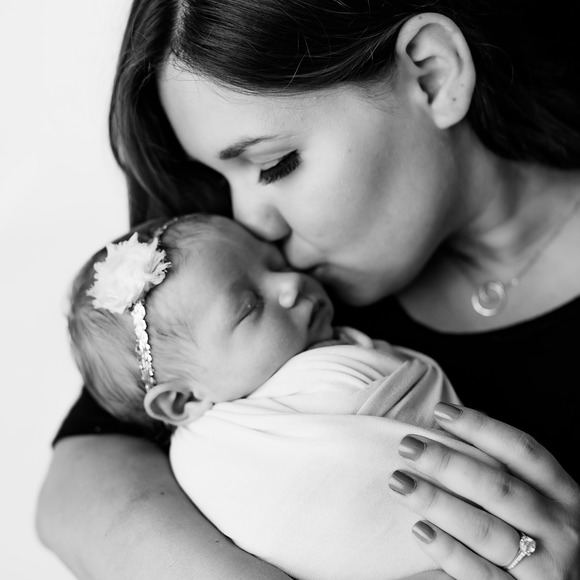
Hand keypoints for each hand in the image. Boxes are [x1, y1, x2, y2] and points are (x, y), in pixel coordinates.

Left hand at [388, 403, 579, 578]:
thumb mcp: (536, 501)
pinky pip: (479, 575)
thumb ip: (503, 471)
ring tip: (401, 482)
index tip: (441, 412)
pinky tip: (419, 530)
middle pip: (498, 488)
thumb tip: (448, 427)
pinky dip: (448, 551)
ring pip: (486, 531)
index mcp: (563, 495)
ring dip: (438, 503)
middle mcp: (561, 530)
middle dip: (448, 464)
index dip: (482, 428)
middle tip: (408, 446)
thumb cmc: (539, 536)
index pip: (523, 451)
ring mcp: (545, 569)